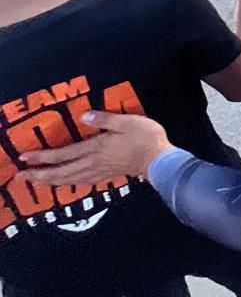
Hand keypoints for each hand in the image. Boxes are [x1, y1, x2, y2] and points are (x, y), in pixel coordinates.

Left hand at [21, 112, 172, 183]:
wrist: (159, 159)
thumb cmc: (144, 137)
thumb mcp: (126, 121)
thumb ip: (104, 120)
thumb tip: (83, 117)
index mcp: (94, 148)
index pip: (62, 154)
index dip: (41, 157)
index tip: (24, 158)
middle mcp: (92, 162)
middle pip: (60, 172)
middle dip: (39, 174)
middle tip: (21, 176)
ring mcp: (99, 171)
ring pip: (69, 180)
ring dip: (50, 181)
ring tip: (37, 182)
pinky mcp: (107, 175)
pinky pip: (82, 182)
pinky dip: (69, 183)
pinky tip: (67, 183)